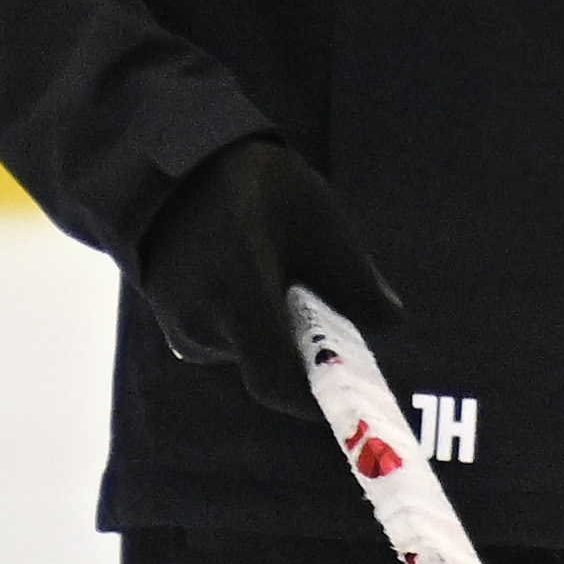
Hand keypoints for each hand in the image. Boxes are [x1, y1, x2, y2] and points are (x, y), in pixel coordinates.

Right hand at [135, 139, 405, 422]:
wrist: (173, 165)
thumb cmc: (253, 185)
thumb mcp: (317, 219)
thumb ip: (355, 279)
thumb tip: (391, 326)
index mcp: (238, 289)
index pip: (276, 380)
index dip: (316, 398)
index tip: (350, 389)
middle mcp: (201, 320)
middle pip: (270, 368)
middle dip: (303, 351)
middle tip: (323, 304)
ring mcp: (180, 328)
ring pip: (249, 356)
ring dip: (276, 332)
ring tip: (279, 274)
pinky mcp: (172, 326)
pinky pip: (227, 343)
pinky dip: (252, 325)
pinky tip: (251, 278)